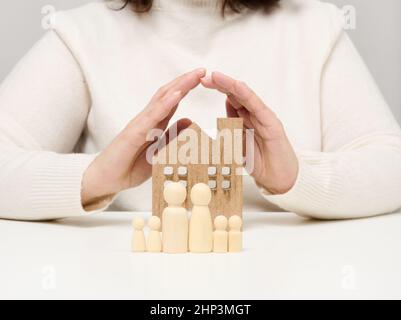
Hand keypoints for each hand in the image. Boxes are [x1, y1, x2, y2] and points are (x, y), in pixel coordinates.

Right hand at [81, 68, 205, 205]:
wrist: (105, 179)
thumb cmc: (130, 167)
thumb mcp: (159, 153)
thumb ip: (172, 138)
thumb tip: (190, 122)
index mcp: (154, 124)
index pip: (172, 101)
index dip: (186, 88)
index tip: (202, 77)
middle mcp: (147, 120)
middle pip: (168, 94)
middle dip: (185, 81)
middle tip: (202, 70)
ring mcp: (139, 125)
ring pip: (161, 100)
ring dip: (179, 86)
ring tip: (194, 76)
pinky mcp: (133, 134)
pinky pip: (152, 117)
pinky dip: (165, 104)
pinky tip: (176, 95)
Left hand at [201, 71, 298, 194]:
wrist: (278, 178)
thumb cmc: (259, 161)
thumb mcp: (236, 144)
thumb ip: (228, 130)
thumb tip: (217, 117)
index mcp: (246, 119)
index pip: (230, 99)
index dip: (217, 90)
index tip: (202, 83)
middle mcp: (255, 115)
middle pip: (236, 95)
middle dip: (220, 84)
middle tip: (205, 77)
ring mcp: (265, 118)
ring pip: (246, 97)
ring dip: (230, 85)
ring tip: (216, 77)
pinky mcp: (273, 124)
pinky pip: (258, 107)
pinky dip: (248, 96)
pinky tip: (238, 87)